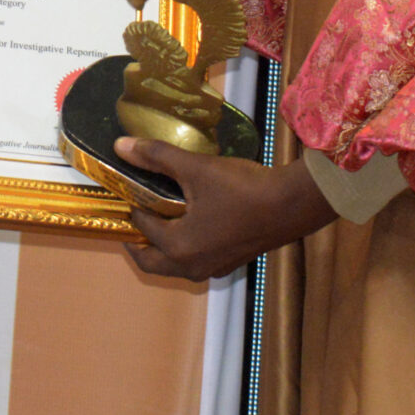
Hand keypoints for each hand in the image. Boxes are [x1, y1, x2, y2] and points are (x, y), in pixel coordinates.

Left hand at [116, 137, 335, 281]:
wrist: (293, 204)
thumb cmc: (243, 189)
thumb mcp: (195, 168)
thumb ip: (156, 157)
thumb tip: (121, 146)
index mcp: (178, 247)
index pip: (142, 227)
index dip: (132, 206)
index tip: (127, 191)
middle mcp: (192, 266)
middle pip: (150, 262)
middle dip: (137, 241)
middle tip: (133, 214)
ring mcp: (213, 268)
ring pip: (173, 265)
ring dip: (160, 247)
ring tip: (158, 216)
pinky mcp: (230, 263)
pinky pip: (194, 262)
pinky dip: (183, 248)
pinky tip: (190, 221)